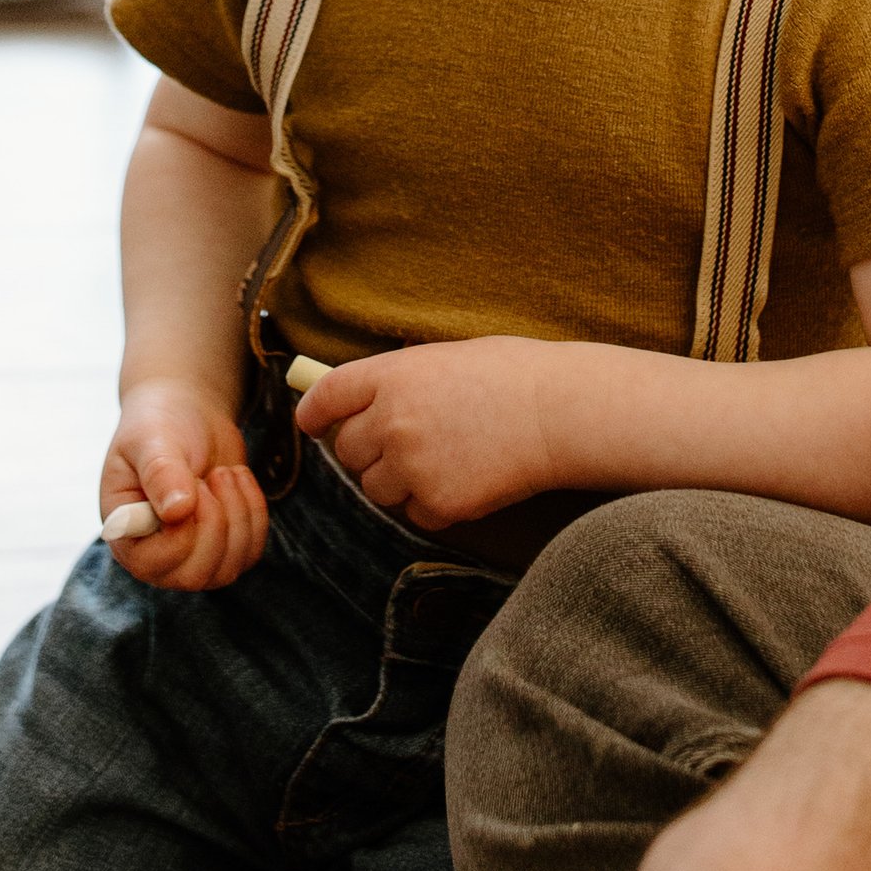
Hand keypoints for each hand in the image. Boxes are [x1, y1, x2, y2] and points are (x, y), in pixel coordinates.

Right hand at [102, 376, 266, 589]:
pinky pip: (249, 553)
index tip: (194, 484)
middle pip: (194, 576)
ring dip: (238, 515)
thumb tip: (177, 512)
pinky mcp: (223, 547)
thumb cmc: (159, 425)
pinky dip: (255, 514)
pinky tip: (238, 480)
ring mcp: (190, 557)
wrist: (187, 416)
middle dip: (216, 522)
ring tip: (224, 474)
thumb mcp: (152, 439)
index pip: (151, 564)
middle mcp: (154, 555)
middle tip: (212, 476)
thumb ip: (160, 472)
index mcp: (125, 533)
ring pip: (227, 570)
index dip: (181, 532)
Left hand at [295, 338, 560, 530]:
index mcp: (391, 376)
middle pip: (348, 450)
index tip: (310, 422)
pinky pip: (413, 512)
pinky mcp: (438, 503)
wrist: (560, 413)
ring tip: (443, 459)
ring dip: (397, 480)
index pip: (328, 395)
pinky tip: (465, 479)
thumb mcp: (446, 357)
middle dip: (367, 449)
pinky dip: (431, 504)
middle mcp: (391, 421)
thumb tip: (366, 401)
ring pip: (375, 487)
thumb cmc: (513, 374)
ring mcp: (412, 466)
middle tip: (403, 443)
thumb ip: (400, 379)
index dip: (312, 410)